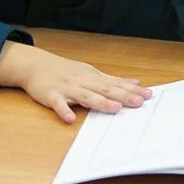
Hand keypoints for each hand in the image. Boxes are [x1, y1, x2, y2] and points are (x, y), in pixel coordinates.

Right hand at [0, 41, 151, 122]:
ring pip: (86, 96)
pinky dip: (64, 110)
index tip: (148, 95)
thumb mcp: (91, 72)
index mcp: (94, 77)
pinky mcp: (51, 95)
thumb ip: (113, 79)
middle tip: (139, 102)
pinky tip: (70, 119)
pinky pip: (58, 104)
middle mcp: (83, 81)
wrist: (36, 65)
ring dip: (100, 102)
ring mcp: (67, 88)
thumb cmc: (66, 71)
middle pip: (105, 89)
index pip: (116, 83)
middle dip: (123, 96)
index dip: (132, 90)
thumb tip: (135, 82)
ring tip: (115, 109)